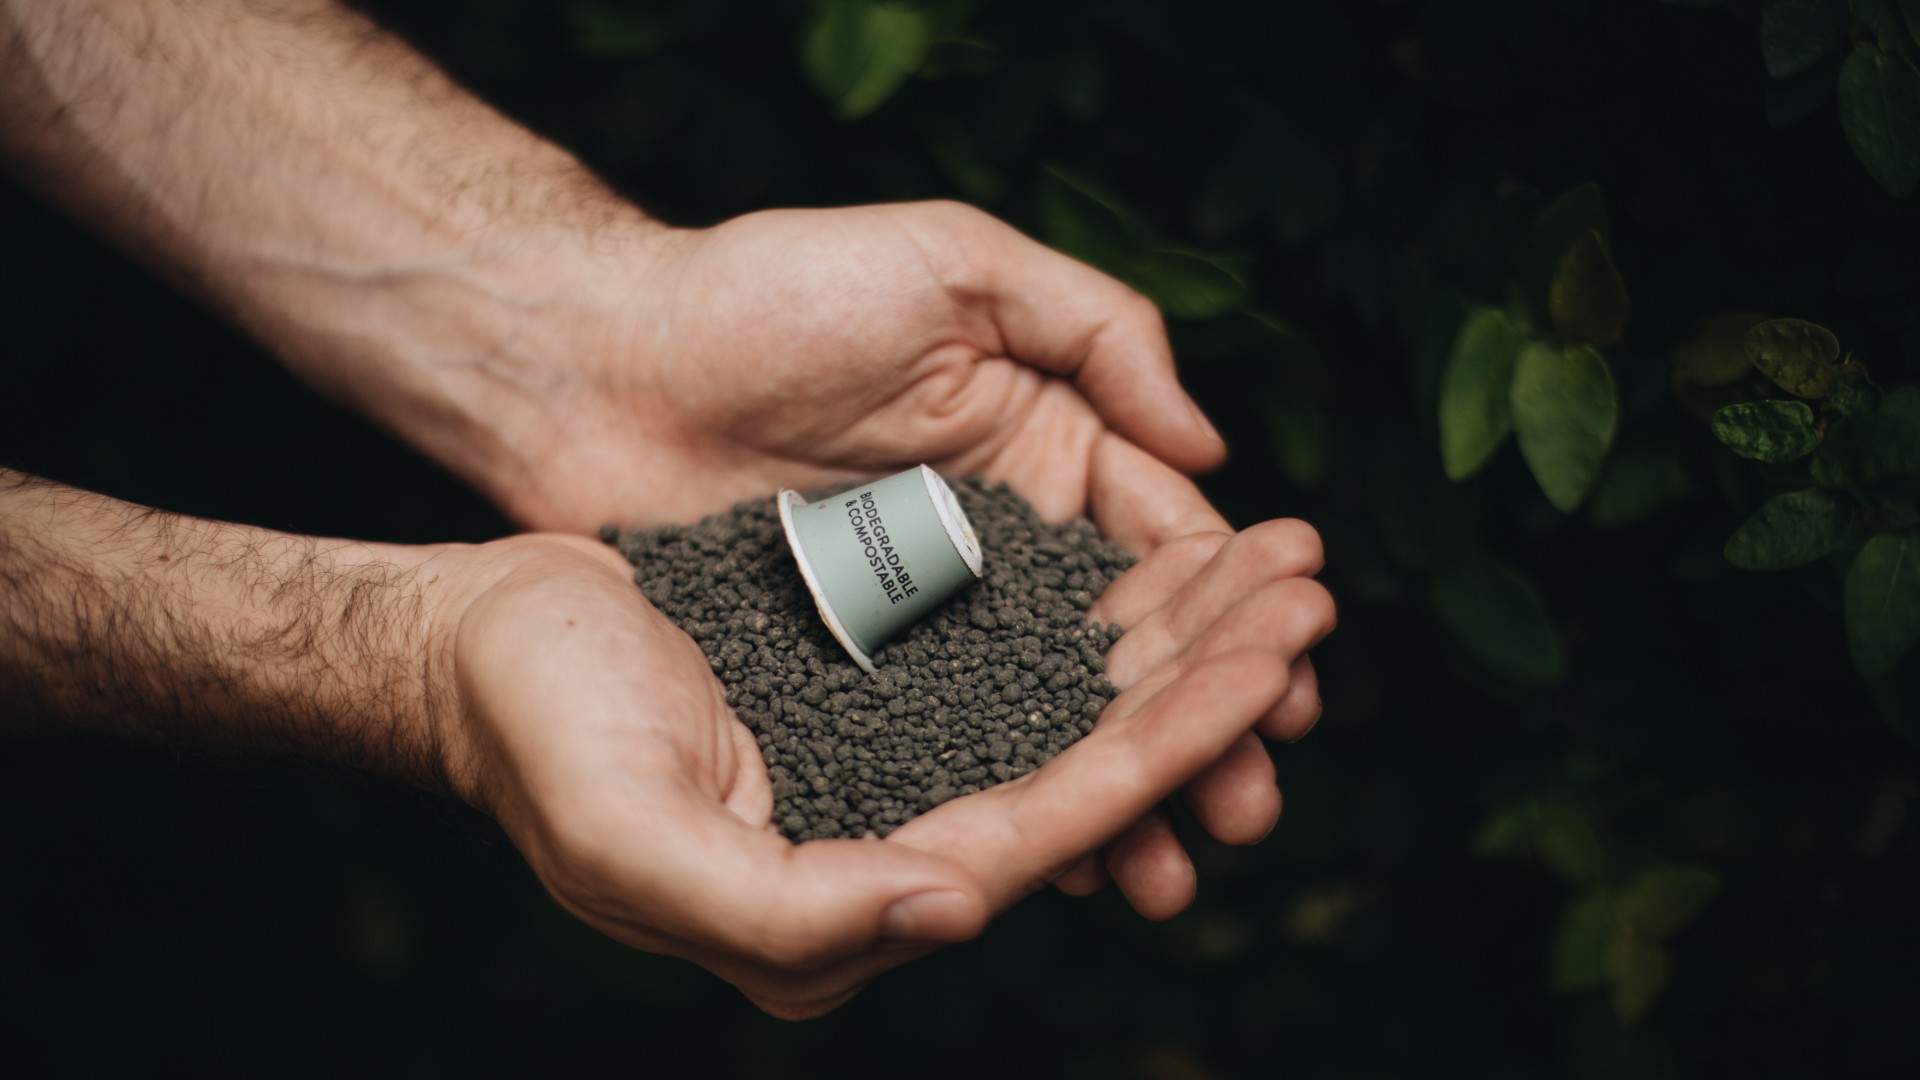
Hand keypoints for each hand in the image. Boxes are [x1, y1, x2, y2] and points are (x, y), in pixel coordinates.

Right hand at [429, 529, 1331, 1016]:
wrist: (482, 639)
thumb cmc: (538, 730)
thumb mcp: (634, 834)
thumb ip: (789, 904)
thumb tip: (954, 907)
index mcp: (860, 892)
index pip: (1059, 822)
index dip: (1176, 738)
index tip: (1278, 657)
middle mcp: (902, 837)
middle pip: (1092, 763)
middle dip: (1211, 676)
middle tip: (1315, 590)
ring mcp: (902, 759)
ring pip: (1073, 704)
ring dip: (1176, 633)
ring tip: (1279, 561)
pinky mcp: (892, 689)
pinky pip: (1024, 653)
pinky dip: (1101, 605)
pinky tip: (1163, 552)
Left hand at [471, 201, 1327, 913]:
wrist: (594, 363)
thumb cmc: (768, 290)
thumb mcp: (952, 261)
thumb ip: (1096, 332)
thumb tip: (1211, 451)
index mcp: (1043, 445)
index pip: (1166, 546)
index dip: (1232, 618)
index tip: (1287, 687)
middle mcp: (998, 540)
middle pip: (1123, 653)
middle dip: (1195, 732)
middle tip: (1249, 809)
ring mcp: (926, 615)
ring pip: (1047, 718)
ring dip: (1117, 793)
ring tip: (1173, 869)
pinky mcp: (850, 671)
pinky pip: (948, 746)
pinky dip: (1006, 800)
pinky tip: (1057, 865)